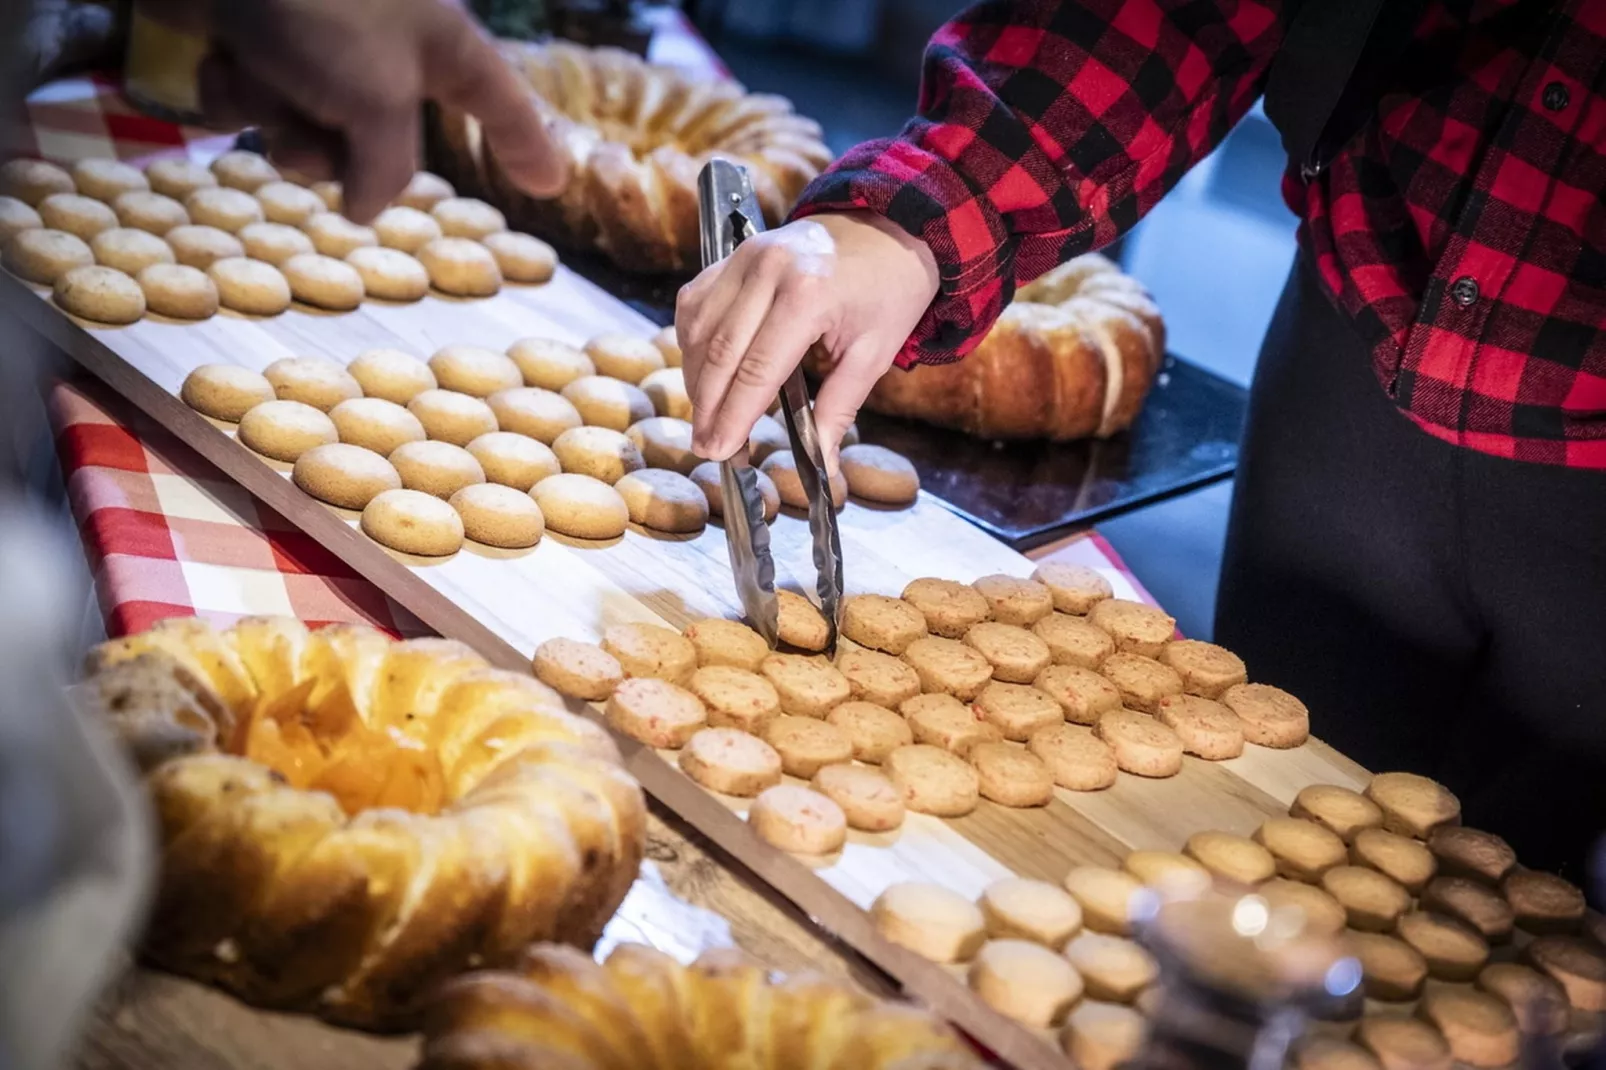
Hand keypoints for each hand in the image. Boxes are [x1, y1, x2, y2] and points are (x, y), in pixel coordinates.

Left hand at [144, 0, 564, 221]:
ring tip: (254, 75)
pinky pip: (254, 99)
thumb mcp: (376, 99)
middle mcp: (385, 49)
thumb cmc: (321, 9)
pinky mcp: (256, 43)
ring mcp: (318, 46)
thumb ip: (386, 169)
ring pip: (308, 127)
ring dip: (274, 115)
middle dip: (330, 149)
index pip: (501, 104)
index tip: (550, 185)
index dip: (528, 144)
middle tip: (302, 139)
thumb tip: (363, 208)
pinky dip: (232, 87)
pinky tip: (220, 55)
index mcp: (438, 46)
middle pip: (380, 142)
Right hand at [677, 210, 938, 463]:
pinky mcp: (732, 255)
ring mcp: (744, 258)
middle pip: (720, 353)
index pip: (757, 371)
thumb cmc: (887, 291)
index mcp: (808, 295)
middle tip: (705, 445)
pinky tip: (702, 373)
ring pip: (698, 329)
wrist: (887, 227)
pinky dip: (692, 342)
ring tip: (705, 416)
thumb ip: (840, 409)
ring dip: (696, 378)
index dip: (733, 417)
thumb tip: (822, 462)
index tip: (719, 451)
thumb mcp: (874, 354)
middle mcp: (767, 271)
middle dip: (708, 407)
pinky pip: (695, 304)